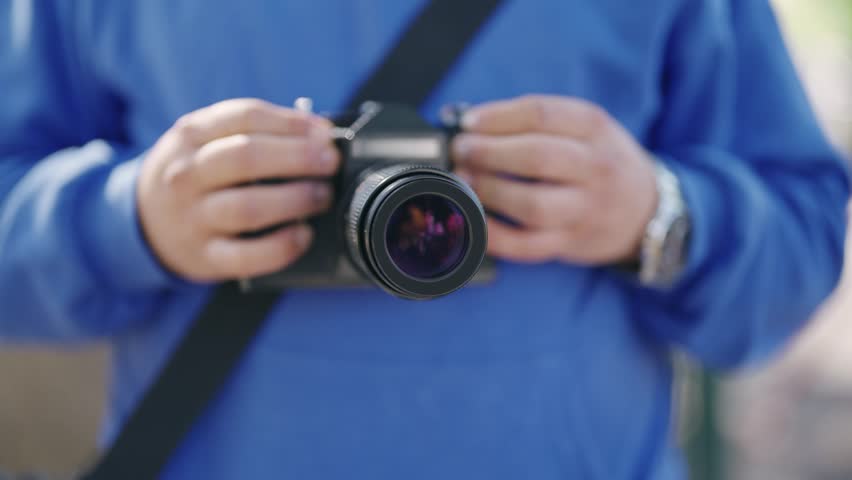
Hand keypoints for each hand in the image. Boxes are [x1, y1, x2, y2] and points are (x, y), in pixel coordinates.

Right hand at [137, 98, 339, 281]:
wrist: (142, 222)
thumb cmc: (196, 175)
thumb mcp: (207, 140)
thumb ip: (255, 131)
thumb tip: (321, 132)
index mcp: (191, 135)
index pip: (245, 117)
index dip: (292, 123)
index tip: (324, 132)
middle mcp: (187, 174)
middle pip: (247, 157)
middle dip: (299, 158)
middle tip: (330, 163)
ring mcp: (193, 218)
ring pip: (248, 207)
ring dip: (296, 200)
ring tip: (322, 196)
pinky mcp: (205, 257)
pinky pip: (248, 256)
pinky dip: (282, 246)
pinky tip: (304, 235)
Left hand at [453, 95, 657, 264]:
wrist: (647, 211)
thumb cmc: (600, 162)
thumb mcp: (585, 128)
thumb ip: (535, 121)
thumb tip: (467, 121)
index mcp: (595, 129)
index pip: (541, 115)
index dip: (497, 117)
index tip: (467, 121)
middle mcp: (595, 169)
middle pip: (537, 157)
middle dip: (488, 152)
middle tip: (462, 150)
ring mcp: (584, 210)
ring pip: (533, 204)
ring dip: (489, 192)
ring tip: (464, 181)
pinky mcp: (570, 244)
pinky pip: (527, 246)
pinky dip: (494, 235)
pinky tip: (473, 219)